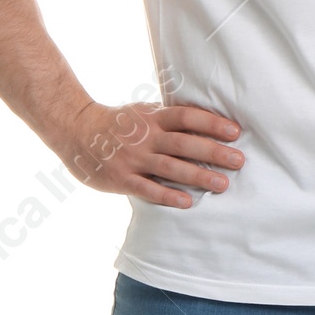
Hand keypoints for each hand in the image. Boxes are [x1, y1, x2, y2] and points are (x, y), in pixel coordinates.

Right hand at [59, 99, 244, 208]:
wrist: (75, 131)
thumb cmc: (119, 123)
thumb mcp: (143, 112)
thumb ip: (170, 118)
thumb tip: (208, 119)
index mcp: (152, 117)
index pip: (187, 117)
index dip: (211, 123)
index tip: (235, 132)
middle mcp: (145, 137)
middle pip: (184, 143)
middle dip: (213, 152)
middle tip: (239, 161)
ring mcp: (133, 158)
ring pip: (170, 167)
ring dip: (198, 176)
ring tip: (223, 184)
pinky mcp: (121, 178)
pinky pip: (148, 189)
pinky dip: (168, 195)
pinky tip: (187, 202)